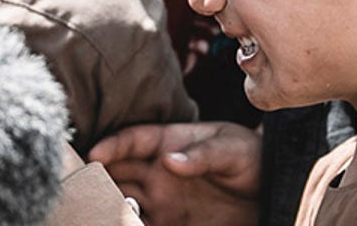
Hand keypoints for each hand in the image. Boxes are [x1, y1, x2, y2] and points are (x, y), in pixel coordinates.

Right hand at [87, 121, 259, 225]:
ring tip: (101, 213)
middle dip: (98, 177)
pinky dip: (132, 225)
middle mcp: (158, 171)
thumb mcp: (232, 148)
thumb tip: (170, 160)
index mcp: (169, 143)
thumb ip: (202, 154)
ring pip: (124, 201)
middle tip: (83, 187)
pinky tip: (126, 224)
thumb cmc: (251, 157)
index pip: (133, 140)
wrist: (272, 189)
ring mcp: (163, 199)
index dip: (112, 146)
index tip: (95, 155)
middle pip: (118, 172)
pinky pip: (143, 225)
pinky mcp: (171, 223)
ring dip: (111, 205)